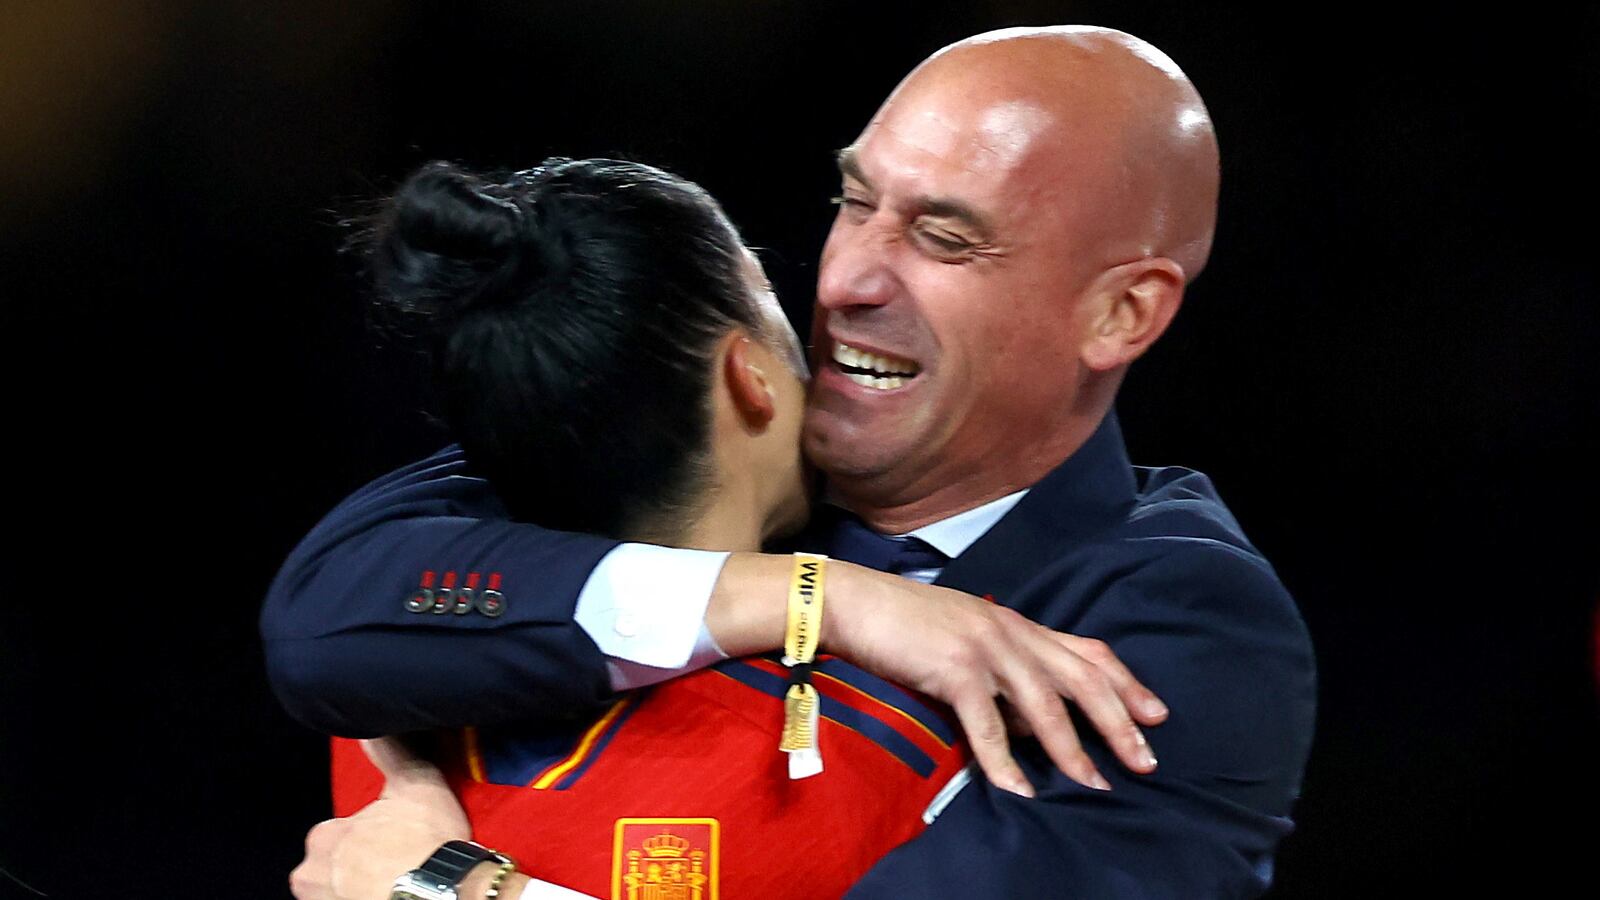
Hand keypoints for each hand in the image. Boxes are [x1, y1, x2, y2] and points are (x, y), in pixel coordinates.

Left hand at [289, 738, 470, 899]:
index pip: (339, 832)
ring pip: (340, 892)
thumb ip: (391, 753)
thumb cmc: (423, 846)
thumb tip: (375, 728)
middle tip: (397, 863)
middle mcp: (312, 877)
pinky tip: (397, 894)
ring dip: (361, 888)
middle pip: (333, 867)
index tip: (393, 838)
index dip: (369, 834)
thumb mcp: (415, 785)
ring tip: (400, 882)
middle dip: (358, 866)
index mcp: (323, 837)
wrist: (440, 896)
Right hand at [825, 562, 1168, 796]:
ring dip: (1074, 750)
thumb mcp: (966, 639)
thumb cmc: (905, 625)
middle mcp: (1011, 632)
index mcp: (1016, 624)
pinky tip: (1020, 790)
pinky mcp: (955, 669)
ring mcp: (985, 649)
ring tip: (1095, 785)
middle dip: (1119, 722)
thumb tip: (1031, 724)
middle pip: (1081, 679)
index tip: (1156, 714)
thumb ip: (1003, 672)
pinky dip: (1006, 763)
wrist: (855, 602)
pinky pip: (988, 726)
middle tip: (1145, 760)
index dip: (1126, 683)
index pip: (1087, 652)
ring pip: (1045, 706)